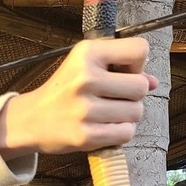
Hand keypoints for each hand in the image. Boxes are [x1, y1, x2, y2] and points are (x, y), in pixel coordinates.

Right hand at [0, 37, 156, 159]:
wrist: (31, 120)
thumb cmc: (63, 91)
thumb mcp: (85, 67)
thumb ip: (121, 69)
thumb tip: (154, 82)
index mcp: (86, 53)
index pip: (139, 50)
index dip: (138, 65)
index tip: (122, 74)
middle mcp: (85, 78)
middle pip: (141, 87)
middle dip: (134, 95)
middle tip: (116, 98)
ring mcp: (85, 109)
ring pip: (136, 112)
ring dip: (128, 115)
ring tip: (108, 114)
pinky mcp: (86, 135)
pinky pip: (125, 133)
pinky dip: (121, 132)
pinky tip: (106, 127)